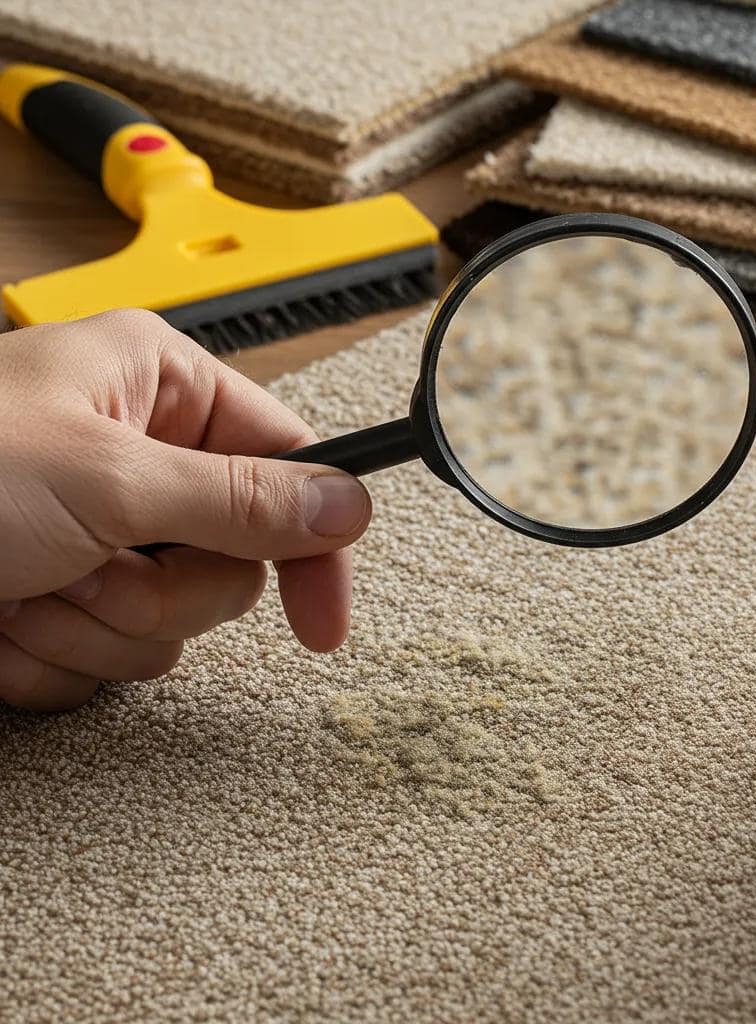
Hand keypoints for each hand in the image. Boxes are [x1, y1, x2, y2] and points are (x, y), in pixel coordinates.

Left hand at [0, 309, 370, 710]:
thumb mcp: (104, 479)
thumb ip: (242, 499)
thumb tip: (347, 504)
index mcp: (159, 390)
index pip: (288, 467)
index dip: (313, 546)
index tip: (322, 622)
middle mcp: (138, 459)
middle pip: (233, 560)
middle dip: (159, 588)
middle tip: (93, 569)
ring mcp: (102, 534)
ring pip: (172, 621)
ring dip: (95, 623)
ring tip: (25, 586)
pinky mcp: (66, 595)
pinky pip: (109, 658)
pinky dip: (52, 655)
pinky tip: (0, 619)